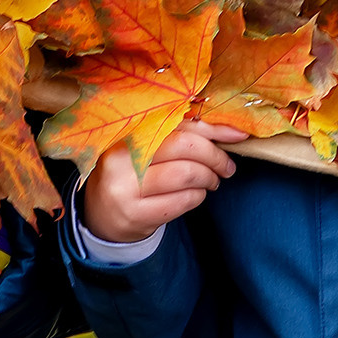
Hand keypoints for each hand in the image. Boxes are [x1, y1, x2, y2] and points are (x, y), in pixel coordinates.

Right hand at [82, 124, 243, 243]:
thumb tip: (229, 131)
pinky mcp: (135, 214)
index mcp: (125, 132)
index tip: (236, 135)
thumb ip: (177, 134)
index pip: (176, 123)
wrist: (101, 214)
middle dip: (215, 156)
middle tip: (226, 166)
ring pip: (186, 175)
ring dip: (209, 178)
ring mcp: (126, 188)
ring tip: (212, 181)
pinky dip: (198, 196)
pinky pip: (183, 201)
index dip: (211, 128)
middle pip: (184, 147)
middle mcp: (121, 157)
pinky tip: (196, 194)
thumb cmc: (132, 173)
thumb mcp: (144, 147)